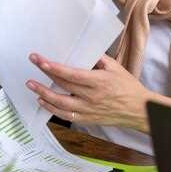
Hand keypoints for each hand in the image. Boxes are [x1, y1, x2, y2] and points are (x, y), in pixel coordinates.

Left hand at [26, 54, 149, 132]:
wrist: (139, 110)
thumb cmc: (129, 87)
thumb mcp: (116, 68)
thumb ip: (99, 59)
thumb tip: (84, 51)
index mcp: (99, 82)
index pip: (71, 74)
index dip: (54, 68)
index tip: (41, 60)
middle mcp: (91, 97)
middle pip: (62, 86)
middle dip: (45, 75)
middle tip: (33, 64)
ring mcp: (88, 110)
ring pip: (60, 104)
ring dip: (43, 94)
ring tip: (31, 85)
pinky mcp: (87, 119)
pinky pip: (65, 116)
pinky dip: (52, 109)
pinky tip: (43, 101)